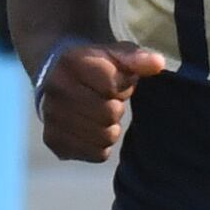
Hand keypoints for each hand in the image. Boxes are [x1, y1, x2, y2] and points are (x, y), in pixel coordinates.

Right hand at [31, 36, 168, 162]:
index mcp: (71, 63)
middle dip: (115, 107)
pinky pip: (96, 154)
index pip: (112, 85)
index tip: (116, 81)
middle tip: (107, 99)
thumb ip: (137, 58)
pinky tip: (93, 128)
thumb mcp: (116, 54)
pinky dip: (101, 145)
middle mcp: (56, 90)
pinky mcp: (54, 141)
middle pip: (108, 113)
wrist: (58, 78)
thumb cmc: (96, 66)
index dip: (123, 84)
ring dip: (109, 127)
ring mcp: (51, 117)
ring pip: (104, 137)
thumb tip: (158, 63)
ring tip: (100, 114)